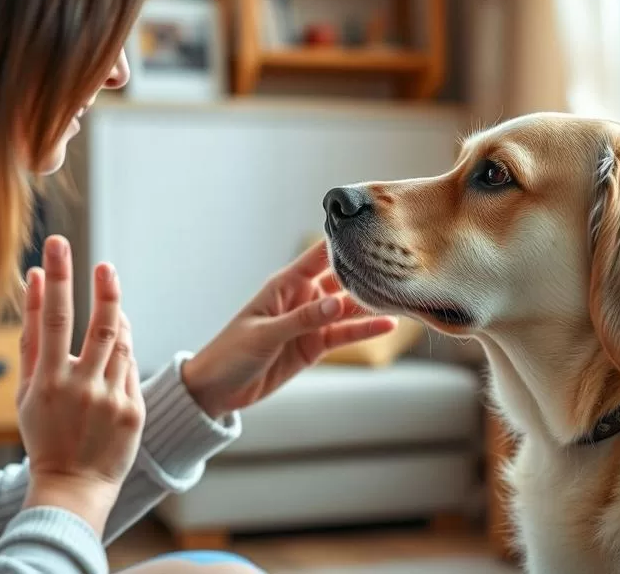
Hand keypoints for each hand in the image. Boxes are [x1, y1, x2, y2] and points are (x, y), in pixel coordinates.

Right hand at [17, 235, 144, 535]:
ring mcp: (111, 400)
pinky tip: (117, 340)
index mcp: (48, 382)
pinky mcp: (134, 410)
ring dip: (116, 318)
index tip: (55, 246)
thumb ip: (31, 338)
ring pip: (121, 344)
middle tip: (105, 265)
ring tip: (108, 296)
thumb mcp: (27, 390)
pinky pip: (131, 366)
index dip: (56, 278)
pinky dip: (124, 348)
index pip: (52, 319)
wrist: (74, 484)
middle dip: (103, 290)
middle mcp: (82, 388)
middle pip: (100, 327)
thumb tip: (32, 283)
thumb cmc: (44, 432)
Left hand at [181, 241, 397, 417]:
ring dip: (371, 304)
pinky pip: (344, 334)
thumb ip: (303, 319)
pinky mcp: (315, 346)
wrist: (217, 390)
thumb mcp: (265, 334)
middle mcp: (303, 297)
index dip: (343, 242)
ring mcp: (311, 322)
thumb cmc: (231, 353)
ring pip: (348, 309)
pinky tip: (388, 324)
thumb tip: (338, 304)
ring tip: (401, 297)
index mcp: (285, 284)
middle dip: (366, 274)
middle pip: (341, 281)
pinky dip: (365, 330)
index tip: (370, 229)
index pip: (320, 256)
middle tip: (399, 266)